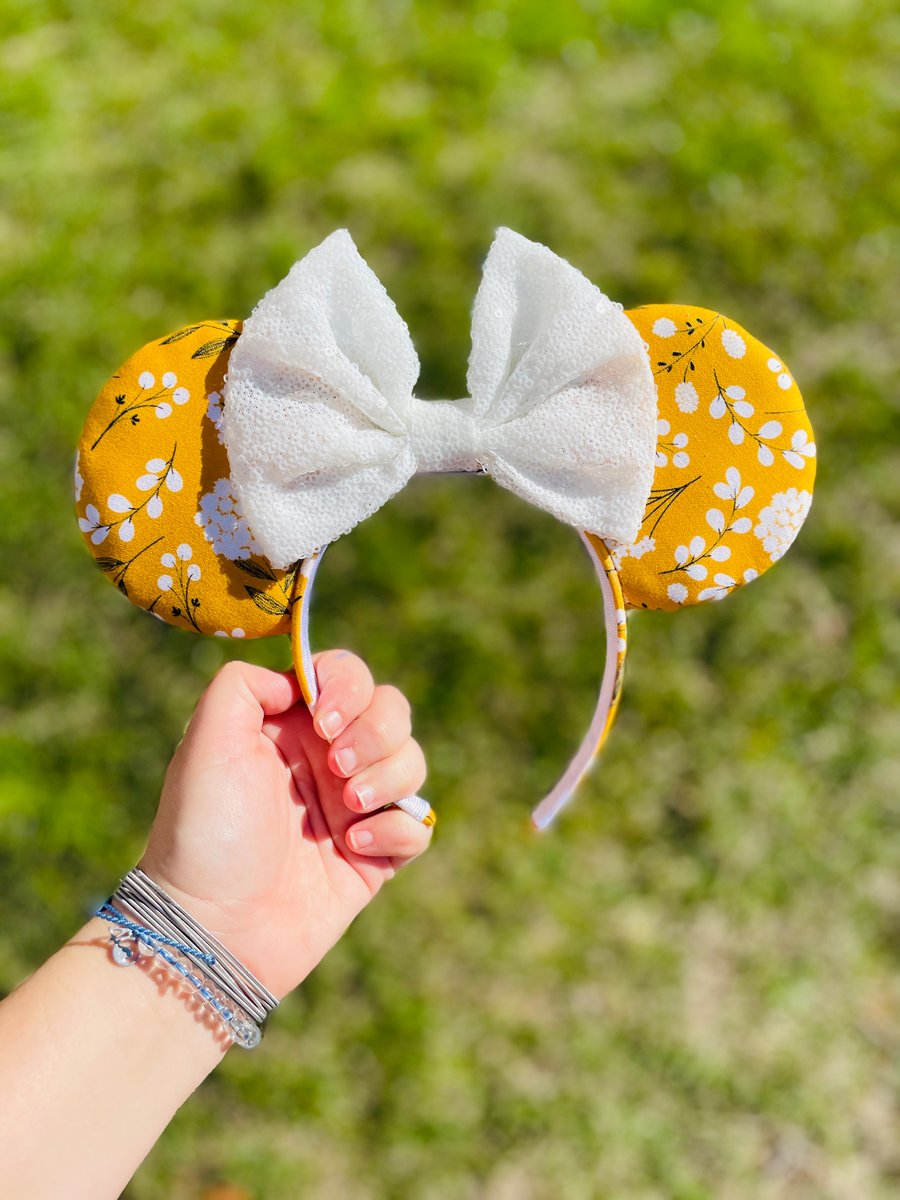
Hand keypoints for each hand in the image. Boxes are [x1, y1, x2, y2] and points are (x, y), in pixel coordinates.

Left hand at [138, 652, 430, 998]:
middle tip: (337, 768)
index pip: (346, 676)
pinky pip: (418, 825)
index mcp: (289, 726)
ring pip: (412, 762)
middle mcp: (325, 759)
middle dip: (375, 733)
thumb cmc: (203, 833)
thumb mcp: (205, 743)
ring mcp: (353, 807)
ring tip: (348, 809)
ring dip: (389, 777)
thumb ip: (243, 685)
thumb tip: (298, 680)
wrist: (213, 928)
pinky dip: (396, 830)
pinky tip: (352, 849)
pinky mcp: (374, 856)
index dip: (348, 688)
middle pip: (392, 710)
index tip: (323, 721)